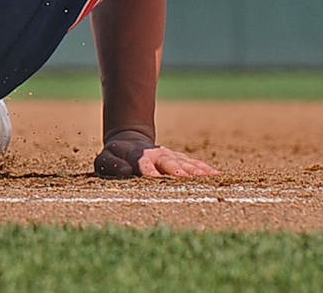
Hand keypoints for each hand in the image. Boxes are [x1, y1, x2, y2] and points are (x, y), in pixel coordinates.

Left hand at [93, 131, 220, 178]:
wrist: (130, 142)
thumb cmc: (116, 157)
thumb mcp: (105, 159)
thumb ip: (111, 164)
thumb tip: (126, 170)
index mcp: (137, 156)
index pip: (142, 163)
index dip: (148, 170)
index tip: (154, 178)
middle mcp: (156, 155)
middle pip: (168, 162)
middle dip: (176, 170)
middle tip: (184, 177)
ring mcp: (169, 157)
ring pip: (183, 163)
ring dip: (195, 171)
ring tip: (208, 178)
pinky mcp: (179, 160)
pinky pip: (194, 164)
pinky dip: (205, 170)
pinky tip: (217, 175)